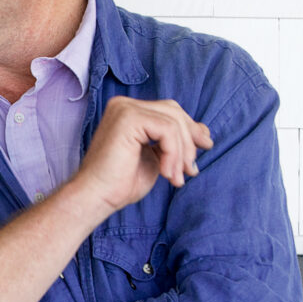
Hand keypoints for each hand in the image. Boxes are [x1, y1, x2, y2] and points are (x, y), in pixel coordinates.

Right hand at [74, 96, 212, 213]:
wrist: (98, 196)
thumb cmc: (121, 182)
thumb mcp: (157, 156)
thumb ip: (174, 141)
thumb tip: (204, 131)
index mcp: (128, 111)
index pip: (169, 111)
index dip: (189, 131)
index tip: (198, 156)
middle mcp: (124, 104)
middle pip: (174, 112)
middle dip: (190, 140)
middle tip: (191, 169)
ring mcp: (125, 109)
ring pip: (174, 122)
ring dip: (182, 153)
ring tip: (177, 178)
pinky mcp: (128, 118)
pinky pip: (167, 130)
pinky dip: (173, 154)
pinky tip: (166, 174)